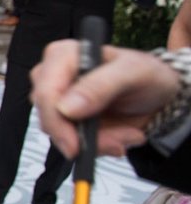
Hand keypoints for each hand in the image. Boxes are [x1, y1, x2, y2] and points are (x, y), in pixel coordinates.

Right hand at [31, 41, 180, 158]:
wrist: (159, 94)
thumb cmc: (147, 74)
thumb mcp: (133, 73)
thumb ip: (100, 86)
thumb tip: (66, 108)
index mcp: (63, 56)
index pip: (45, 92)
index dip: (56, 121)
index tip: (76, 145)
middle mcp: (54, 77)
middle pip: (49, 117)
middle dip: (82, 137)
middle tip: (117, 141)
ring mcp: (58, 101)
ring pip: (60, 134)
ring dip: (96, 143)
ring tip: (126, 135)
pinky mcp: (67, 121)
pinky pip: (72, 143)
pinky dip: (98, 147)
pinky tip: (119, 138)